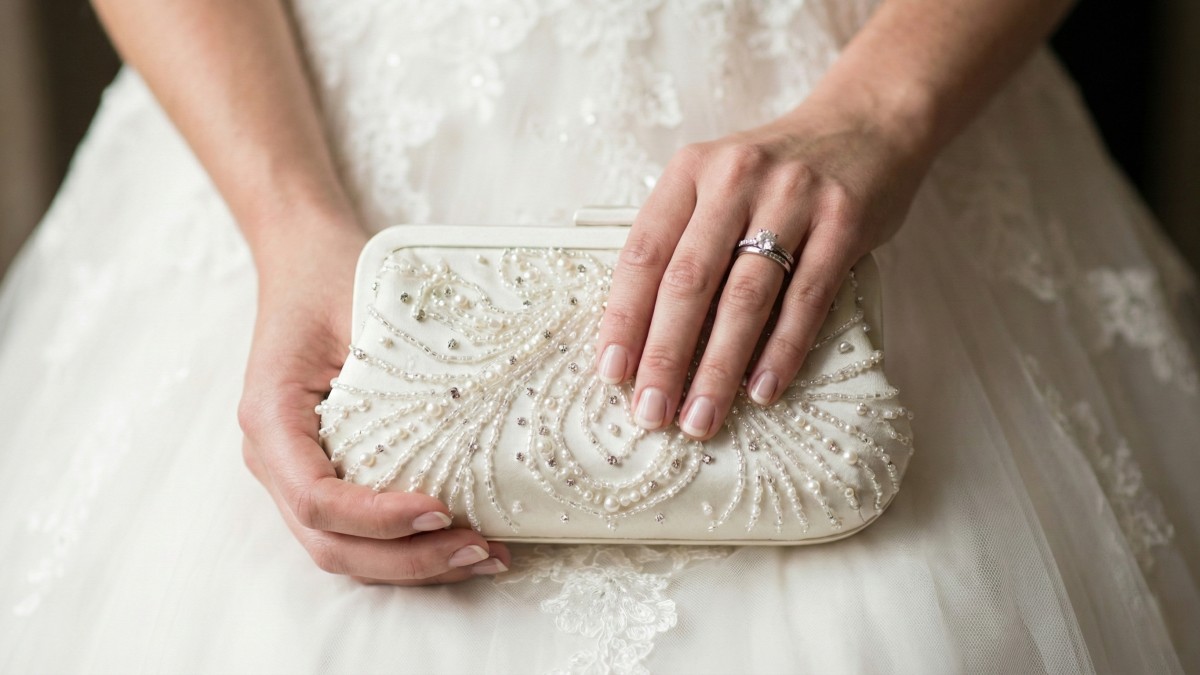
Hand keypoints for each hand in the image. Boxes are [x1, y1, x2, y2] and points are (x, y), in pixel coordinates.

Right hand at [238, 220, 510, 584]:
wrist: (304, 260)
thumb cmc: (331, 273)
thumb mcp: (362, 303)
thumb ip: (401, 361)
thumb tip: (482, 410)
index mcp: (270, 415)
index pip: (314, 497)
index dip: (376, 518)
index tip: (440, 509)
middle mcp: (272, 457)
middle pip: (328, 543)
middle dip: (407, 560)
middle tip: (479, 550)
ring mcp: (293, 472)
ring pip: (342, 550)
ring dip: (412, 566)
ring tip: (483, 556)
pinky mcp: (323, 473)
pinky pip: (356, 530)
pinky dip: (406, 546)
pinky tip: (461, 542)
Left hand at [595, 100, 931, 439]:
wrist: (865, 123)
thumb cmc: (777, 171)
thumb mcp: (717, 182)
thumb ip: (683, 239)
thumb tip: (644, 335)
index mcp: (690, 170)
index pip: (644, 253)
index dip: (624, 317)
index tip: (612, 372)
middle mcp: (736, 178)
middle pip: (689, 281)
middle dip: (665, 357)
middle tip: (651, 412)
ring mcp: (793, 198)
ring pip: (745, 298)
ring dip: (718, 368)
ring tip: (700, 417)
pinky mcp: (843, 222)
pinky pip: (807, 299)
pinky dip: (781, 351)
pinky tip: (761, 389)